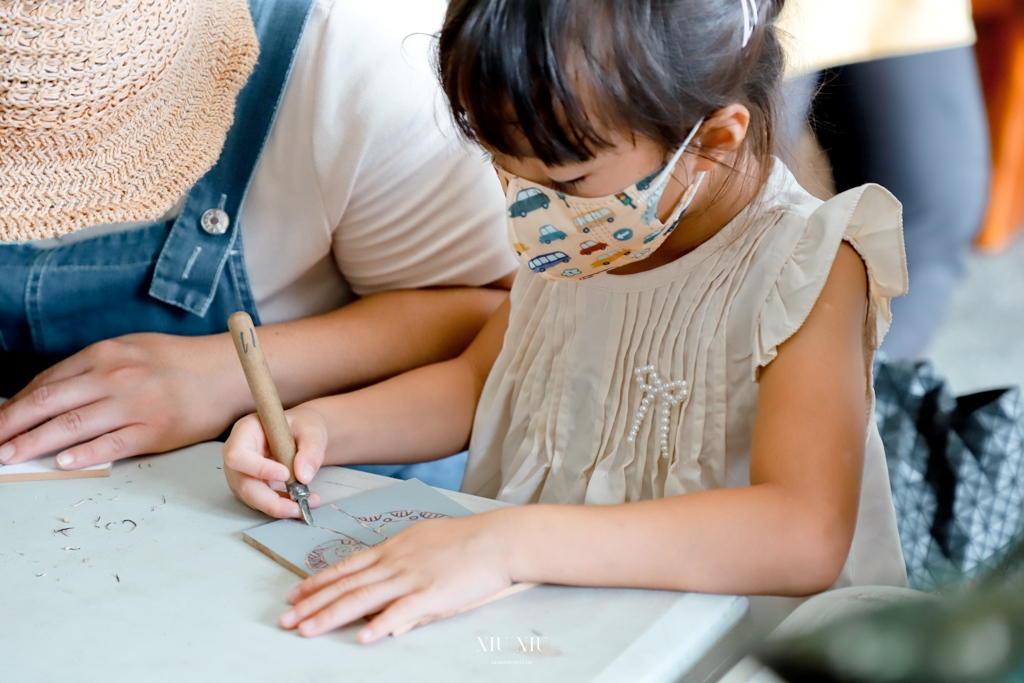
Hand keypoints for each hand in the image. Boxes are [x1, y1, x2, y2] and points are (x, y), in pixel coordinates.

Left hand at [0, 333, 247, 468]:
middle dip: (10, 426)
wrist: (227, 371)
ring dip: (33, 444)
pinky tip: (62, 462)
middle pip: (48, 403)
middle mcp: (116, 377)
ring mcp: (135, 404)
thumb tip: (49, 394)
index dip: (14, 405)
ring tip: (8, 458)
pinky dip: (83, 454)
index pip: (46, 382)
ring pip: (71, 426)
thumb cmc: (178, 362)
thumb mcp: (131, 350)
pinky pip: (111, 444)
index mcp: (106, 355)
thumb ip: (92, 369)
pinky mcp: (155, 429)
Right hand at [222, 407, 325, 518]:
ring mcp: (242, 473)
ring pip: (252, 498)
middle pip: (243, 484)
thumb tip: (304, 475)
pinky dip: (281, 506)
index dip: (258, 468)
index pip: (238, 454)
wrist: (304, 435)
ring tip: (306, 504)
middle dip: (270, 500)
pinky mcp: (252, 487)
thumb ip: (311, 450)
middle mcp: (238, 454)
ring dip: (278, 507)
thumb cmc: (302, 427)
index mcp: (246, 431)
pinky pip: (262, 502)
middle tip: (296, 506)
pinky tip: (299, 504)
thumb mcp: (312, 431)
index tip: (284, 475)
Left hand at [279, 511, 512, 641]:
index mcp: (393, 548)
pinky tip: (362, 636)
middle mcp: (395, 561)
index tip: (295, 594)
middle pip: (346, 584)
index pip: (346, 566)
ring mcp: (411, 577)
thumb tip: (384, 573)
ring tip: (307, 630)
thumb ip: (401, 556)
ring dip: (331, 615)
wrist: (496, 539)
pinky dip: (379, 624)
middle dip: (312, 603)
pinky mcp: (431, 594)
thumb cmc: (465, 539)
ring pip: (362, 598)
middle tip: (286, 619)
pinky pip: (400, 612)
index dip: (318, 582)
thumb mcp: (425, 538)